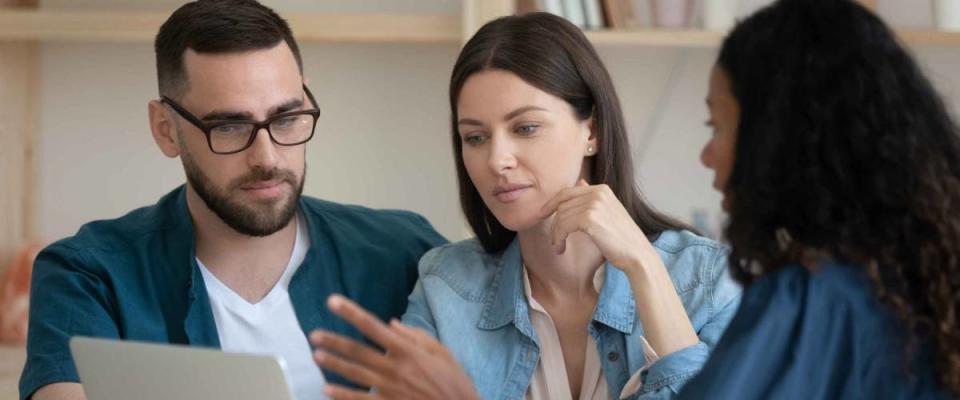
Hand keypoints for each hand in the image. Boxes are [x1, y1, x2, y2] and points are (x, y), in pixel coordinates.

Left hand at [309, 295, 478, 399]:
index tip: (333, 302)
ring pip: (355, 374)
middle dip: (334, 341)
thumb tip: (391, 323)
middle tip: (314, 335)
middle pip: (358, 351)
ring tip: (317, 356)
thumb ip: (416, 336)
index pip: (372, 326)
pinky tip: (327, 389)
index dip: (351, 313)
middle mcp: (394, 368)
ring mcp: (389, 389)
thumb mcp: (442, 352)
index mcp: (407, 350)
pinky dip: (342, 395)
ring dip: (334, 365)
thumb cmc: (454, 382)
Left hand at [539, 179, 657, 273]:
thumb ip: (592, 198)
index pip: (567, 192)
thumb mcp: (607, 213)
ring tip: (559, 247)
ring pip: (561, 216)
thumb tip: (579, 182)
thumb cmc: (622, 239)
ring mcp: (594, 204)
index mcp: (602, 189)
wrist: (637, 254)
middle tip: (554, 239)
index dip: (552, 203)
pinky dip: (558, 239)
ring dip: (556, 234)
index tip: (542, 215)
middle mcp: (598, 192)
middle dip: (554, 222)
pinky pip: (563, 226)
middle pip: (562, 204)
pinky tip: (561, 249)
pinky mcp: (589, 218)